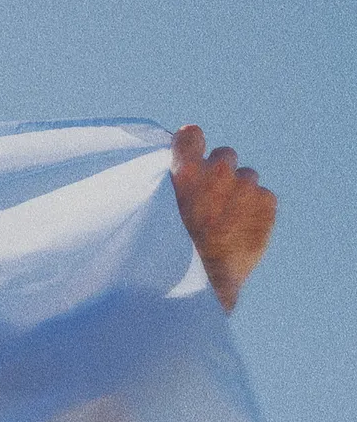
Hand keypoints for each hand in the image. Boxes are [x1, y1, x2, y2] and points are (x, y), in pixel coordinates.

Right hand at [170, 125, 276, 312]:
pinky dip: (254, 212)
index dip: (189, 147)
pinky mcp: (267, 202)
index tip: (188, 160)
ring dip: (238, 195)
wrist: (202, 286)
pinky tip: (238, 233)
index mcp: (185, 173)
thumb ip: (166, 189)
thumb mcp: (154, 221)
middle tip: (207, 206)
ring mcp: (246, 186)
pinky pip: (263, 198)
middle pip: (224, 156)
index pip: (190, 136)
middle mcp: (218, 171)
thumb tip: (172, 168)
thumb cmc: (168, 258)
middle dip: (218, 176)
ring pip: (246, 178)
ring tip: (224, 226)